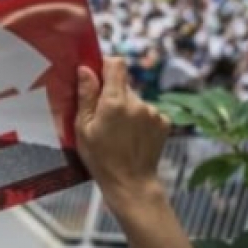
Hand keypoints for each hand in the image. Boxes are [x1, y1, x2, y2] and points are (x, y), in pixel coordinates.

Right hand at [76, 58, 170, 210]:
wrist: (131, 183)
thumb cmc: (101, 159)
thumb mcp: (83, 128)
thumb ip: (86, 96)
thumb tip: (85, 69)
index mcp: (115, 101)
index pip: (116, 64)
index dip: (106, 65)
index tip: (97, 76)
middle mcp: (138, 102)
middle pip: (124, 84)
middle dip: (112, 94)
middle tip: (103, 116)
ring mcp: (154, 112)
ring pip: (135, 99)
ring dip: (126, 108)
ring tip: (118, 131)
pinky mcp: (164, 122)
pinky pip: (148, 111)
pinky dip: (140, 119)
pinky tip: (132, 136)